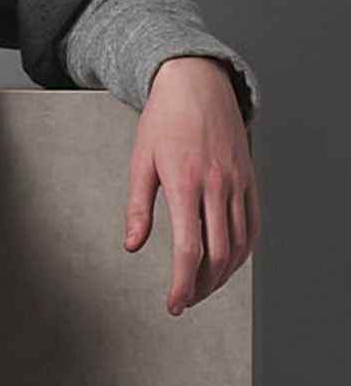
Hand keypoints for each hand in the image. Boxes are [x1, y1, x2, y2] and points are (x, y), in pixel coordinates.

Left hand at [125, 57, 260, 314]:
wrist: (196, 83)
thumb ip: (138, 207)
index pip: (189, 247)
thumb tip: (132, 245)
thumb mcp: (140, 160)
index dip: (182, 282)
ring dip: (223, 275)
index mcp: (185, 181)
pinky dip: (243, 252)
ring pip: (240, 245)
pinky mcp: (250, 179)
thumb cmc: (164, 119)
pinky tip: (228, 263)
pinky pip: (253, 225)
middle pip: (219, 254)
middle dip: (202, 286)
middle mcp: (217, 184)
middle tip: (185, 300)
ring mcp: (238, 182)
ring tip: (202, 286)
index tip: (174, 302)